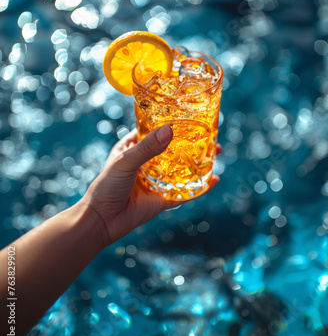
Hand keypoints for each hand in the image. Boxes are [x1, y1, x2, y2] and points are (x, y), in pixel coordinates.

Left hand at [80, 125, 221, 246]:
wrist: (102, 221)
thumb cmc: (106, 186)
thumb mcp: (125, 161)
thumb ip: (147, 148)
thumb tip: (169, 131)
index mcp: (134, 148)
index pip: (154, 129)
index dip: (171, 122)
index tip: (190, 114)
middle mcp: (148, 163)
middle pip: (174, 149)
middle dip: (192, 142)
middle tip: (211, 133)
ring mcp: (157, 181)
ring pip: (182, 169)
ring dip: (199, 162)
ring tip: (217, 152)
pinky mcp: (163, 199)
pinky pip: (185, 192)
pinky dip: (200, 187)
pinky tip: (214, 180)